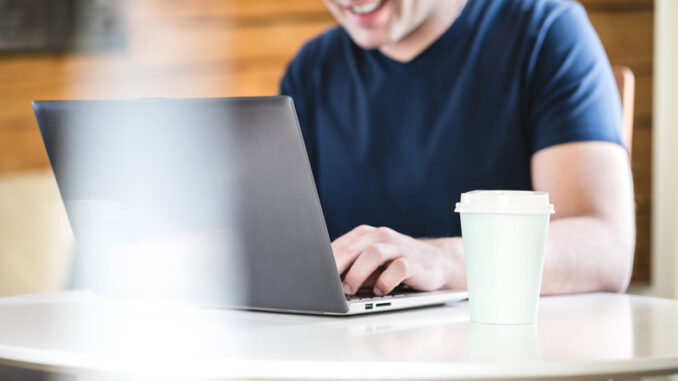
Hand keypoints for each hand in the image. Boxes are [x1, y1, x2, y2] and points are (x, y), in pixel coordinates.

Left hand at [331, 225, 454, 295]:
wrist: (436, 263)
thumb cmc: (394, 265)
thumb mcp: (369, 264)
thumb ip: (350, 267)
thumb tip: (323, 282)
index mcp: (365, 235)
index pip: (340, 244)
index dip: (324, 260)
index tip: (312, 275)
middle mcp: (381, 236)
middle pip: (353, 246)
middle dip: (337, 265)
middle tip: (327, 284)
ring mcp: (398, 247)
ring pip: (374, 254)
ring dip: (358, 273)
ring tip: (349, 290)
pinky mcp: (414, 262)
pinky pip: (398, 269)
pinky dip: (386, 281)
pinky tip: (380, 291)